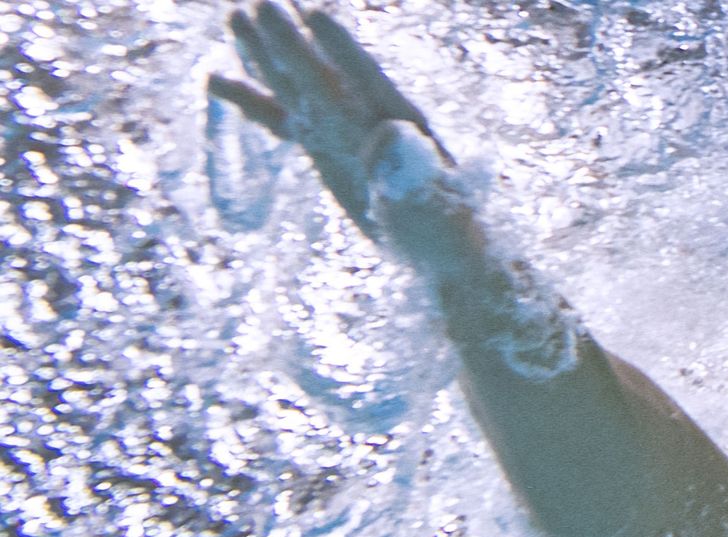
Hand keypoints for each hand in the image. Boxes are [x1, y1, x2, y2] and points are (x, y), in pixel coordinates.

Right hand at [210, 2, 452, 234]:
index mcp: (403, 125)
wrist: (441, 254)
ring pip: (299, 85)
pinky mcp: (326, 150)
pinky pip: (285, 120)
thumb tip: (388, 132)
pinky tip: (215, 78)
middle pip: (323, 74)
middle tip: (258, 2)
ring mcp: (343, 132)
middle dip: (292, 43)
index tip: (315, 16)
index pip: (367, 82)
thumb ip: (410, 173)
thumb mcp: (433, 208)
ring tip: (233, 15)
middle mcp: (369, 118)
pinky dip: (253, 101)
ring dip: (267, 54)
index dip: (343, 52)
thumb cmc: (446, 234)